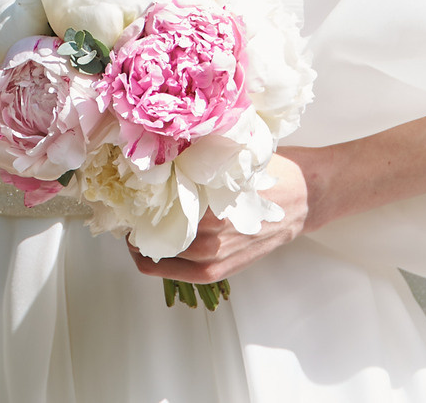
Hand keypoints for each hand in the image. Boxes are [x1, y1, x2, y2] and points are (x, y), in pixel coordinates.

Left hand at [127, 150, 314, 284]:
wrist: (302, 200)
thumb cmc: (267, 174)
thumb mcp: (228, 158)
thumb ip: (194, 161)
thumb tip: (153, 152)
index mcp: (212, 211)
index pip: (154, 213)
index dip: (133, 203)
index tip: (123, 191)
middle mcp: (212, 242)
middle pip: (152, 237)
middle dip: (134, 222)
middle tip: (125, 205)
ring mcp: (216, 261)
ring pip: (160, 259)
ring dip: (144, 242)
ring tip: (137, 221)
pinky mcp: (220, 273)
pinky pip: (176, 273)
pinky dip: (160, 259)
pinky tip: (155, 240)